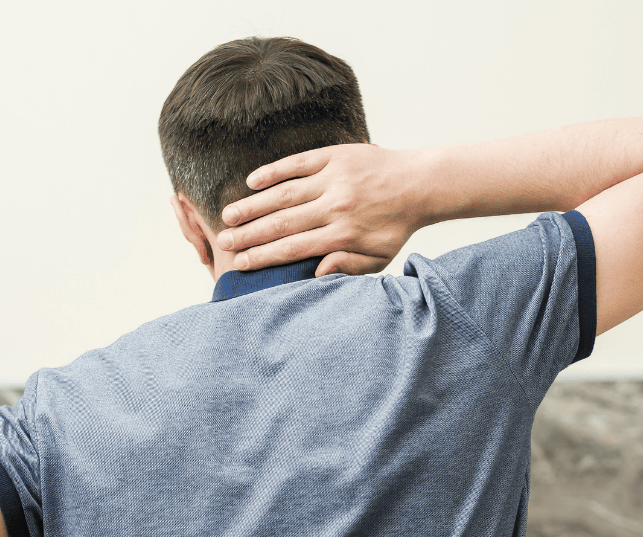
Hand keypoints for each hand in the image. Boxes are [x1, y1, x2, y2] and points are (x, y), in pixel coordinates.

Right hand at [216, 144, 429, 277]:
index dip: (264, 256)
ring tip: (227, 216)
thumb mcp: (378, 258)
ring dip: (253, 205)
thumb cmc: (394, 226)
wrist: (419, 184)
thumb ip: (347, 268)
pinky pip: (298, 163)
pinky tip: (252, 182)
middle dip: (250, 234)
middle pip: (283, 222)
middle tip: (224, 242)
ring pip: (284, 193)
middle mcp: (335, 206)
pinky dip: (273, 171)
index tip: (240, 264)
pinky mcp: (334, 156)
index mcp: (343, 234)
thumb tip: (314, 274)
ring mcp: (333, 178)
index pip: (294, 248)